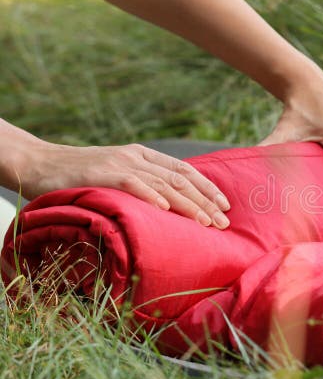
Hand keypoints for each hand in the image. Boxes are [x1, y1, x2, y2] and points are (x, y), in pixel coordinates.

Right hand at [20, 142, 230, 228]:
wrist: (41, 163)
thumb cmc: (81, 176)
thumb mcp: (118, 174)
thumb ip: (142, 182)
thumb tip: (170, 205)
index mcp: (143, 155)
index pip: (184, 170)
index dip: (207, 187)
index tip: (225, 206)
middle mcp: (137, 157)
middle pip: (181, 179)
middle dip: (205, 202)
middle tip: (224, 223)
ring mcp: (121, 163)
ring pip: (164, 183)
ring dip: (188, 204)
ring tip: (206, 222)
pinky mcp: (103, 173)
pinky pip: (132, 184)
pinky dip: (150, 195)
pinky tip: (166, 209)